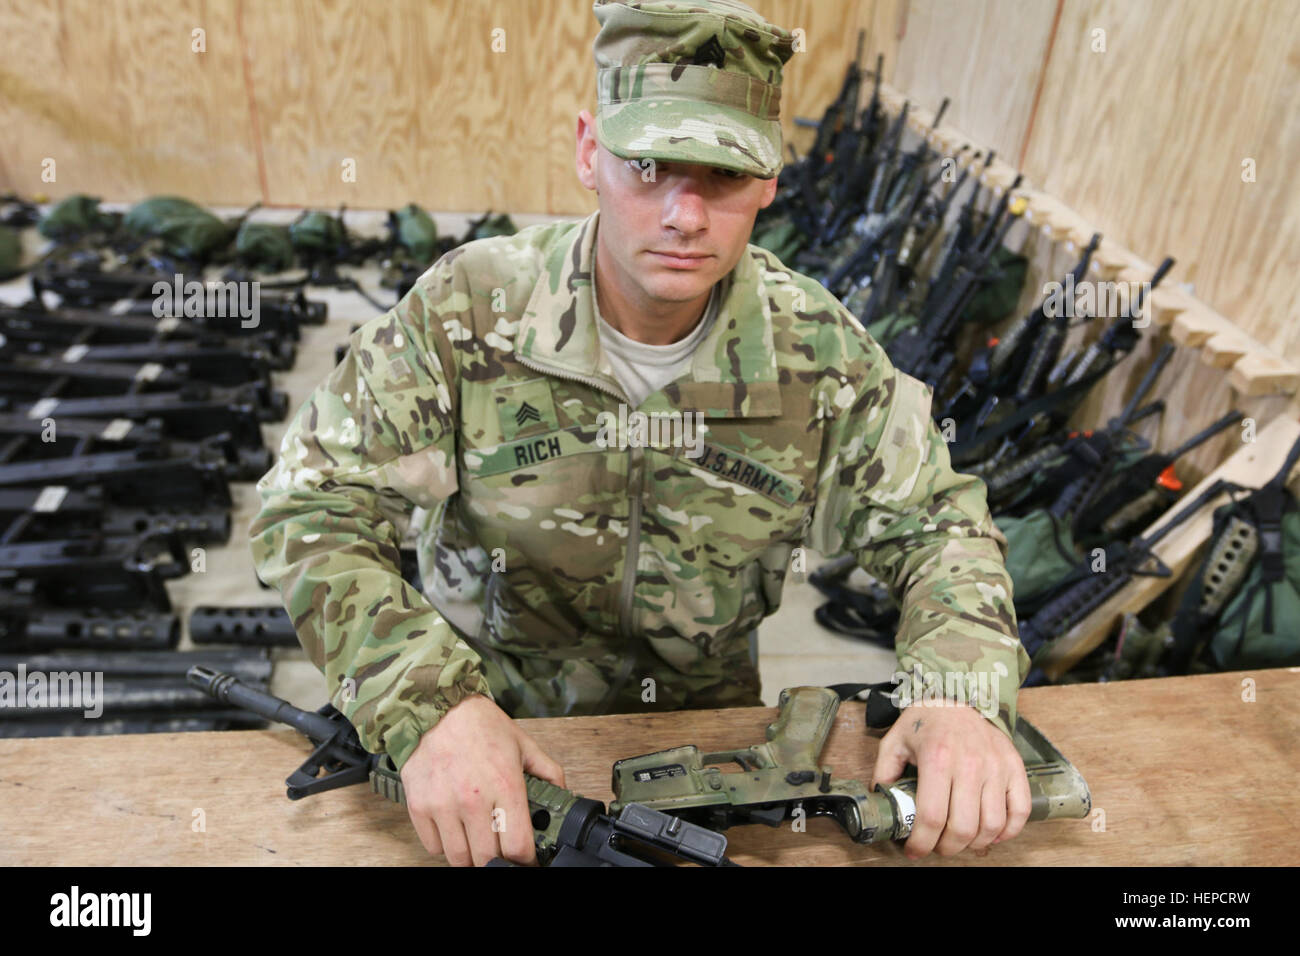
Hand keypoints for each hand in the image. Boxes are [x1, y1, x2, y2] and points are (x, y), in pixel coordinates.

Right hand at [399, 694, 565, 865]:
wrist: (438, 706)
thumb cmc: (480, 724)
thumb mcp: (523, 744)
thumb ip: (548, 773)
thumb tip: (563, 796)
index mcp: (505, 784)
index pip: (517, 846)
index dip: (525, 859)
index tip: (525, 857)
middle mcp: (473, 798)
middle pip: (487, 859)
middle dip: (498, 859)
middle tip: (500, 848)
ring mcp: (443, 804)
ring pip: (459, 858)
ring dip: (471, 856)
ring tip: (477, 840)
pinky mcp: (419, 806)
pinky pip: (433, 846)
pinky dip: (445, 845)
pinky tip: (455, 829)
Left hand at [870, 703, 1029, 858]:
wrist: (957, 695)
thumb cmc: (925, 722)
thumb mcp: (894, 742)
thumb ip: (883, 774)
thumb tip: (880, 804)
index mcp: (937, 758)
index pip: (932, 817)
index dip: (922, 842)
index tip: (915, 850)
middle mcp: (969, 763)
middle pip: (963, 828)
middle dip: (947, 848)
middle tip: (937, 847)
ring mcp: (996, 766)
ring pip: (992, 825)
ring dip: (975, 843)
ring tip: (961, 841)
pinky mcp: (1014, 767)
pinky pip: (1020, 811)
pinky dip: (1008, 831)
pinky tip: (991, 833)